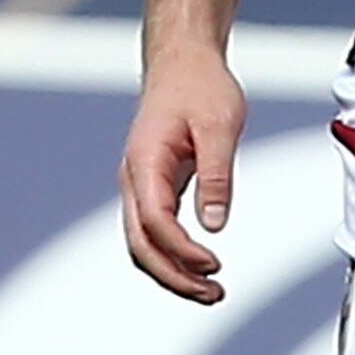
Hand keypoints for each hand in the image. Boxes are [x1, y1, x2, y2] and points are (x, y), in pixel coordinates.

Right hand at [120, 42, 244, 301]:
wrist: (183, 61)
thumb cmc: (201, 86)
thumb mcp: (219, 126)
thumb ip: (215, 176)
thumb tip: (214, 225)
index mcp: (145, 162)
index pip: (154, 221)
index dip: (181, 250)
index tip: (213, 263)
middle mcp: (135, 178)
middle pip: (141, 244)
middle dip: (174, 276)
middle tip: (214, 294)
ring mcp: (140, 184)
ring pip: (145, 243)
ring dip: (174, 272)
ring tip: (212, 291)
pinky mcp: (154, 186)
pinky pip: (156, 231)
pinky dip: (174, 255)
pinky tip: (200, 267)